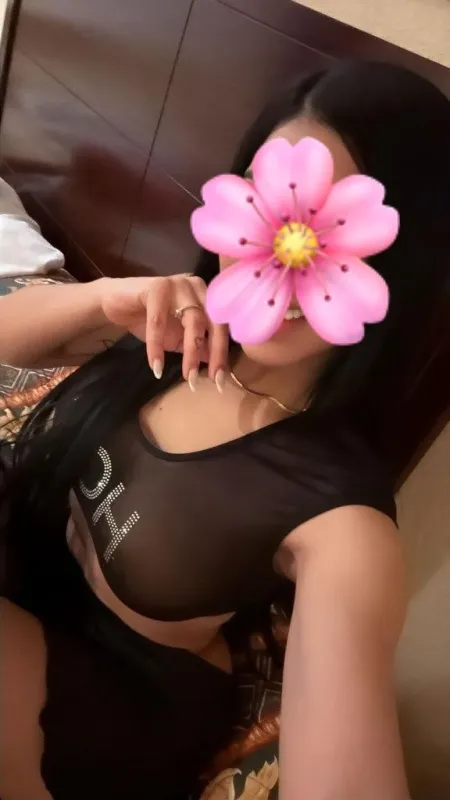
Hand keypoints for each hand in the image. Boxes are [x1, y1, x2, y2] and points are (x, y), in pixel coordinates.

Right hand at [99, 274, 228, 387]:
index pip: (222, 327)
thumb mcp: (178, 338)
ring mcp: (179, 284)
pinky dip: (157, 346)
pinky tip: (156, 366)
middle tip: (210, 380)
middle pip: (214, 323)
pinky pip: (159, 321)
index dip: (222, 354)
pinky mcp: (156, 286)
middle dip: (214, 354)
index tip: (220, 381)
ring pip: (193, 321)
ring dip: (191, 352)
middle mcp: (198, 287)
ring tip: (187, 378)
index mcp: (207, 297)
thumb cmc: (149, 319)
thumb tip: (218, 368)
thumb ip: (198, 347)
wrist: (116, 303)